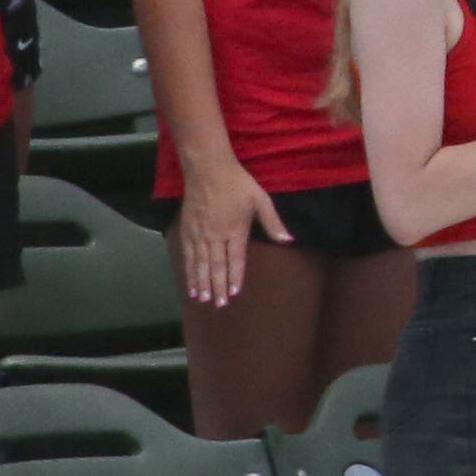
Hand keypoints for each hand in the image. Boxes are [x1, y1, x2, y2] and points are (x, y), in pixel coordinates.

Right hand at [175, 152, 289, 304]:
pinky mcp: (186, 231)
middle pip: (216, 267)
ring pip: (200, 265)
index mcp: (235, 230)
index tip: (233, 294)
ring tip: (203, 299)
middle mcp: (215, 236)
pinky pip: (187, 257)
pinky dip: (188, 272)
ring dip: (201, 283)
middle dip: (217, 287)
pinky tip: (189, 283)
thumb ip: (273, 223)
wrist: (208, 170)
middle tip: (218, 305)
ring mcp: (199, 235)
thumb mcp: (261, 200)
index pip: (235, 260)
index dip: (234, 278)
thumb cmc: (238, 184)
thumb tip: (288, 240)